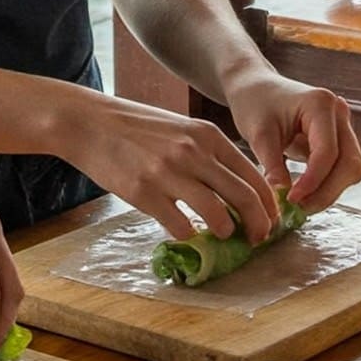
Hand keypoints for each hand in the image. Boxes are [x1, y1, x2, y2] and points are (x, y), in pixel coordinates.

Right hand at [66, 95, 280, 244]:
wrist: (90, 122)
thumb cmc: (138, 127)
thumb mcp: (182, 129)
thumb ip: (209, 154)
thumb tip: (237, 188)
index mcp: (207, 135)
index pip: (253, 175)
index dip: (268, 204)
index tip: (271, 221)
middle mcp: (194, 153)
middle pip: (244, 197)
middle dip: (259, 224)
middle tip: (259, 239)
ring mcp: (169, 174)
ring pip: (217, 215)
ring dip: (227, 231)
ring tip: (223, 235)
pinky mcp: (145, 193)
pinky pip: (179, 226)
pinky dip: (188, 235)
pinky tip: (186, 234)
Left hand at [224, 69, 360, 210]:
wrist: (255, 88)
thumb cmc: (254, 103)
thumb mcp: (258, 134)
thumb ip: (273, 166)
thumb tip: (282, 200)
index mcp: (320, 104)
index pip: (328, 151)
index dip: (313, 181)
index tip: (291, 200)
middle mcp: (339, 113)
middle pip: (349, 163)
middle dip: (326, 191)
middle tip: (297, 208)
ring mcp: (342, 126)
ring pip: (351, 169)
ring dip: (329, 191)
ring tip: (299, 204)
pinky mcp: (339, 139)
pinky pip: (342, 169)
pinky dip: (326, 185)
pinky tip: (303, 195)